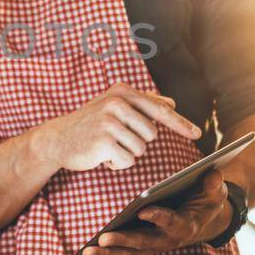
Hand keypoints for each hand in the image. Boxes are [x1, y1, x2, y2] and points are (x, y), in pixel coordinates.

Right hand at [51, 85, 200, 173]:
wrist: (57, 138)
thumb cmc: (89, 123)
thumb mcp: (113, 106)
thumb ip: (143, 103)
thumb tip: (171, 103)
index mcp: (122, 91)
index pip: (159, 110)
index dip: (180, 124)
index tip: (197, 134)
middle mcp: (117, 102)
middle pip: (152, 134)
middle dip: (136, 141)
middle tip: (114, 138)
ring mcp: (109, 121)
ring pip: (141, 149)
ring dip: (125, 153)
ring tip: (106, 145)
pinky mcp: (103, 141)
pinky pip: (127, 160)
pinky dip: (116, 163)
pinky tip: (100, 155)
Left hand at [80, 168, 230, 254]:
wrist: (205, 223)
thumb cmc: (207, 203)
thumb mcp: (215, 193)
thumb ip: (214, 185)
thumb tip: (214, 173)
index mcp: (184, 225)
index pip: (171, 221)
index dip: (159, 217)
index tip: (143, 210)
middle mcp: (166, 240)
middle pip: (142, 242)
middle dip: (122, 241)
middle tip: (102, 238)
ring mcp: (152, 246)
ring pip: (127, 253)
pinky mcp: (141, 249)